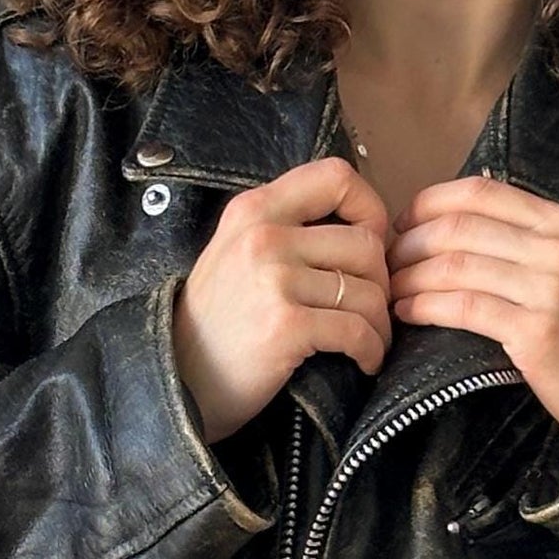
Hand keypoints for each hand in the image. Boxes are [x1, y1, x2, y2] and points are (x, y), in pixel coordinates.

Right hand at [171, 155, 393, 441]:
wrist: (177, 380)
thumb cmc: (217, 322)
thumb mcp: (236, 251)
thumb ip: (286, 227)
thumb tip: (361, 226)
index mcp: (254, 208)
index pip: (336, 177)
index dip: (371, 208)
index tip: (374, 244)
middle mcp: (263, 235)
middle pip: (365, 243)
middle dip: (381, 283)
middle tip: (372, 310)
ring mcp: (274, 279)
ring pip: (368, 291)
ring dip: (380, 324)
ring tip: (370, 341)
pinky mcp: (285, 324)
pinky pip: (357, 331)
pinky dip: (371, 350)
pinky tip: (364, 361)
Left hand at [386, 175, 558, 457]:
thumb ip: (523, 242)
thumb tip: (450, 225)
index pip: (480, 191)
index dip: (428, 204)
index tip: (402, 225)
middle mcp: (558, 247)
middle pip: (458, 226)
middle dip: (409, 243)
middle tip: (385, 264)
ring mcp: (549, 288)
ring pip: (454, 265)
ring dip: (409, 277)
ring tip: (390, 291)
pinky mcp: (536, 330)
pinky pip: (462, 307)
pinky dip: (424, 307)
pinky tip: (408, 313)